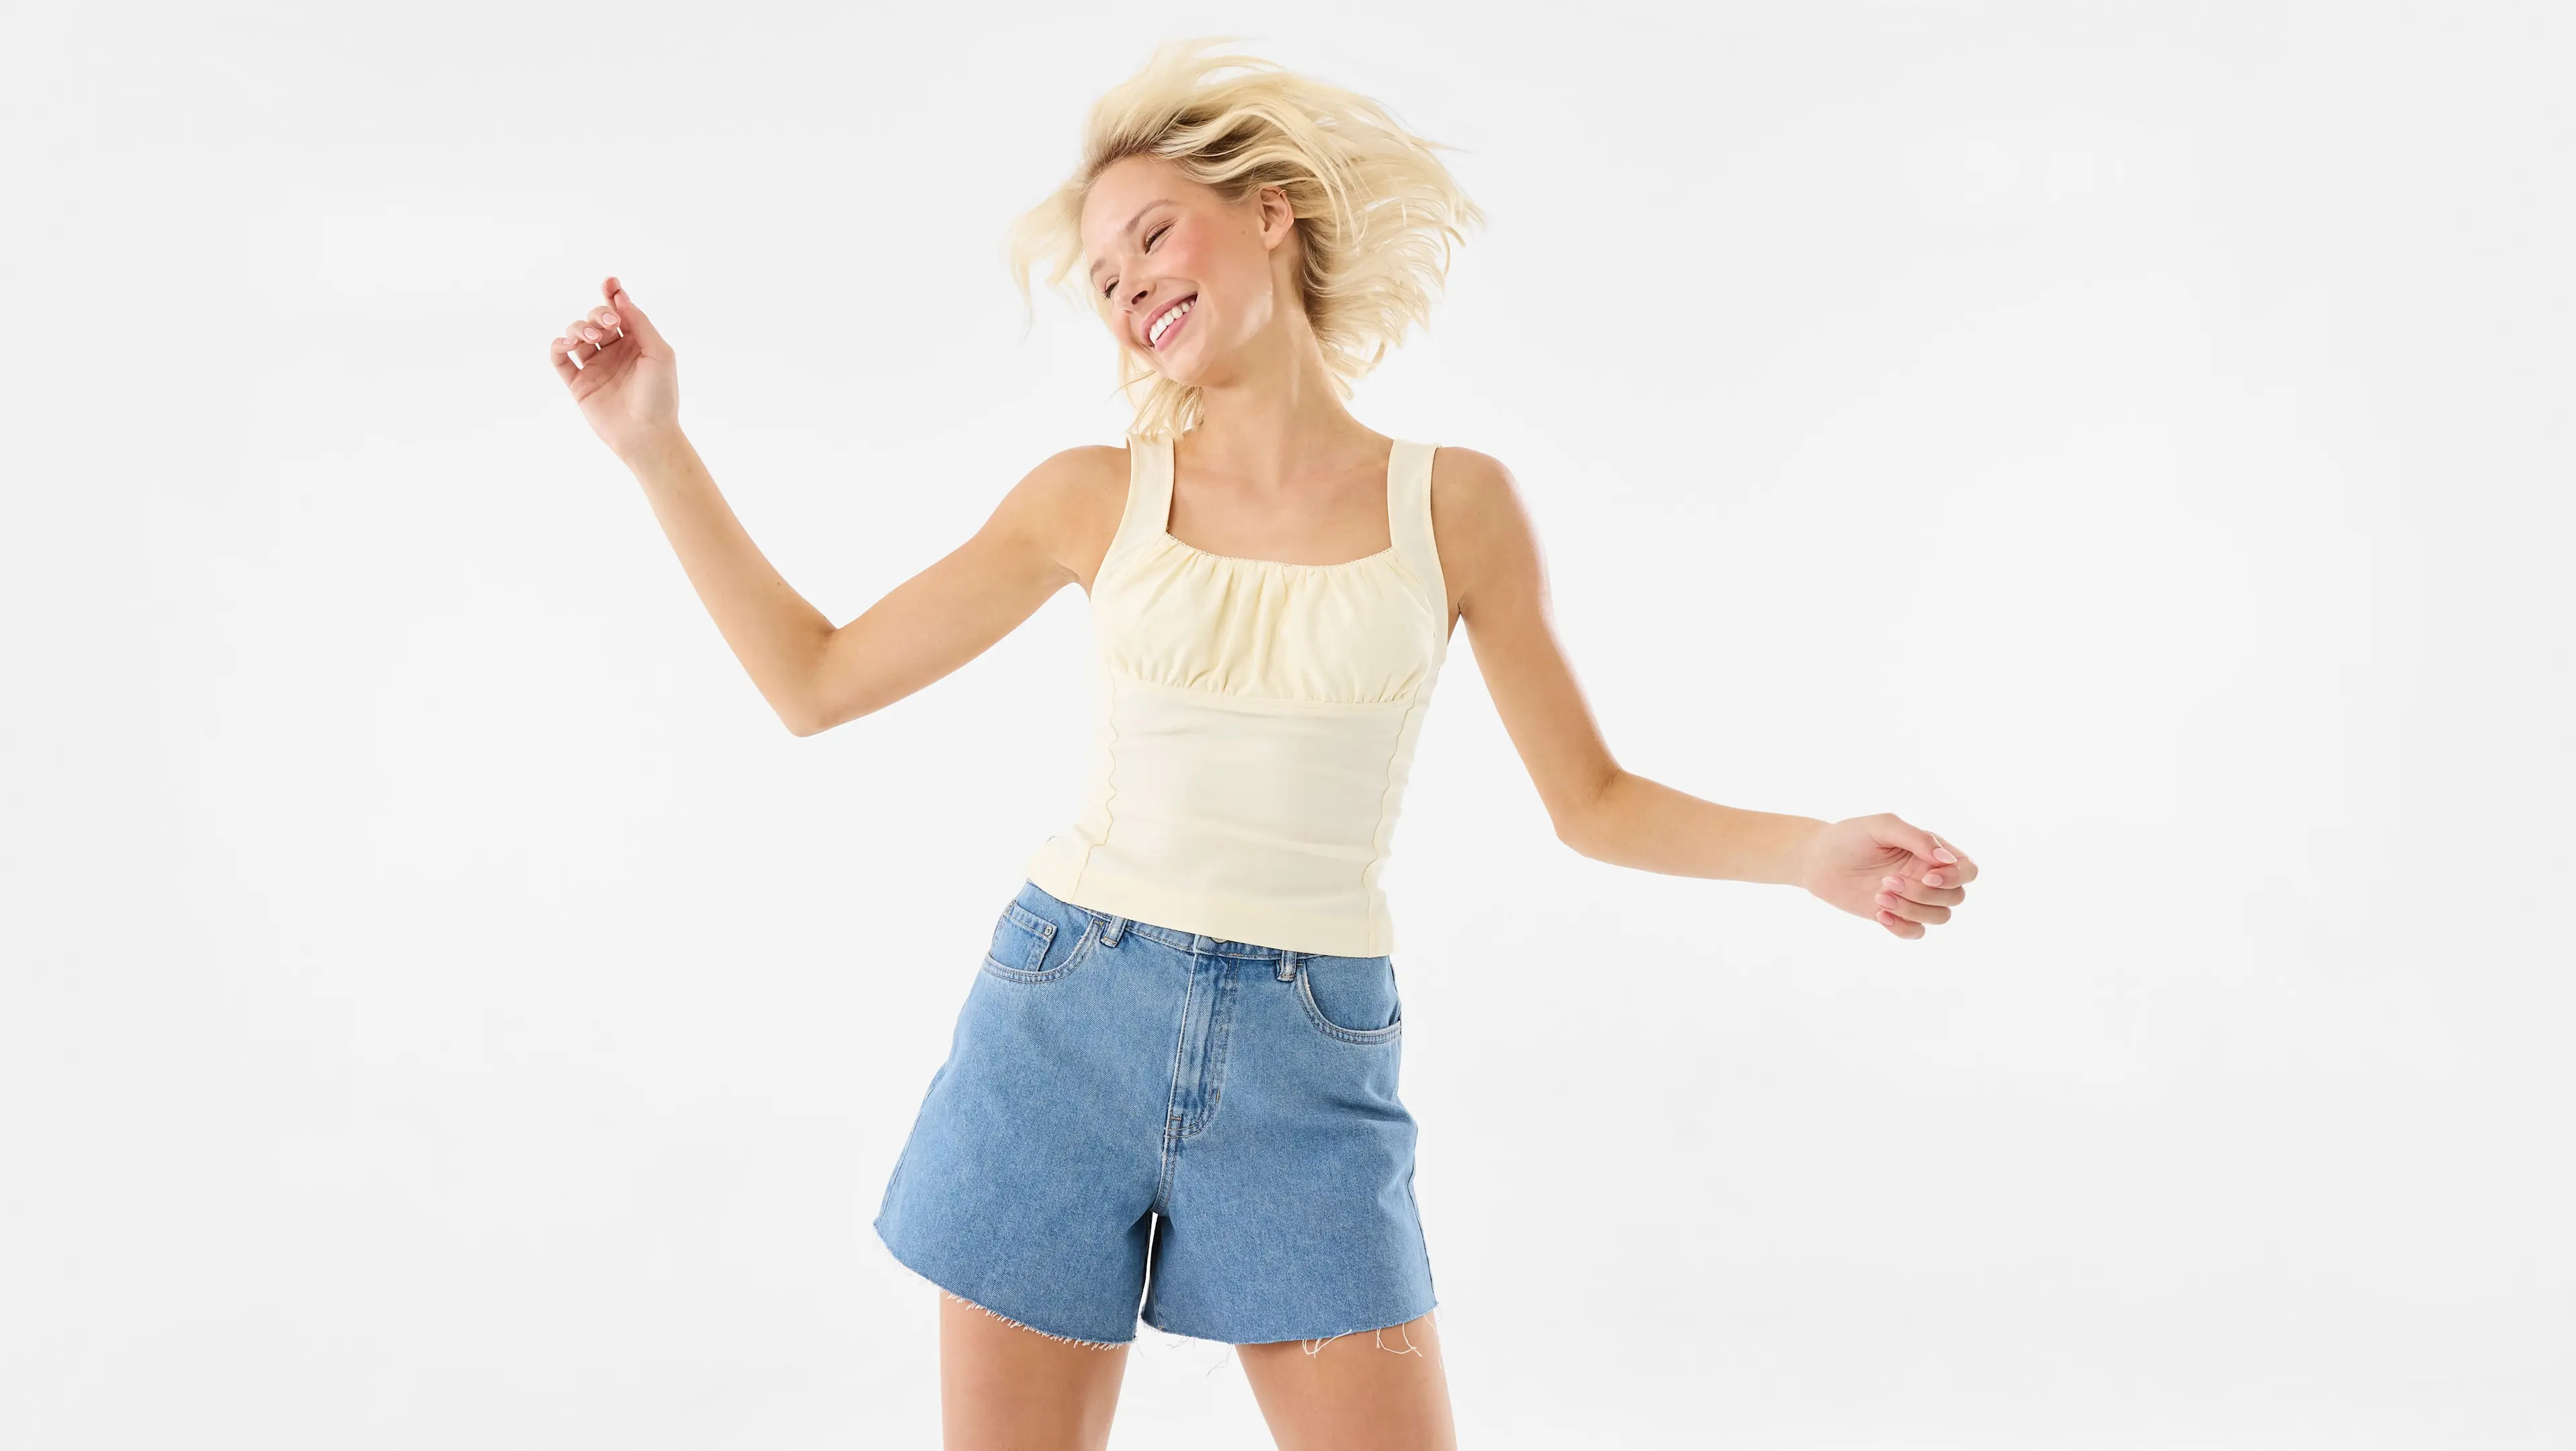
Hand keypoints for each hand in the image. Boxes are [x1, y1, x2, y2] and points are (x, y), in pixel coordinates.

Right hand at [548, 274, 679, 462]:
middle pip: (595, 318)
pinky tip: (566, 344)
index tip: (609, 283)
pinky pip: (560, 358)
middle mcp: (615, 352)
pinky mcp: (579, 383)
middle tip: (607, 326)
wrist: (646, 435)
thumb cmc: (660, 396)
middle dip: (597, 314)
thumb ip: (640, 322)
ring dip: (578, 328)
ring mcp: (596, 367)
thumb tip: (620, 297)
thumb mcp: (659, 353)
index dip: (611, 293)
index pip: (619, 311)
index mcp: (637, 342)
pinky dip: (557, 346)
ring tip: (588, 339)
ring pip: (576, 334)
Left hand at [1797, 812, 1977, 939]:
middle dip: (1925, 893)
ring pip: (1940, 917)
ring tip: (1879, 895)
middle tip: (1888, 881)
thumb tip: (1947, 861)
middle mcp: (1927, 876)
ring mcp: (1912, 898)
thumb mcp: (1883, 826)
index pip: (1967, 869)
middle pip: (1955, 896)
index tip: (1926, 874)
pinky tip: (1879, 914)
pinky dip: (1903, 927)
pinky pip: (1917, 932)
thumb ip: (1917, 838)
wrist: (1817, 859)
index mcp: (1930, 852)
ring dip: (1912, 910)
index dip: (1955, 876)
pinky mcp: (1895, 915)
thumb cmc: (1850, 837)